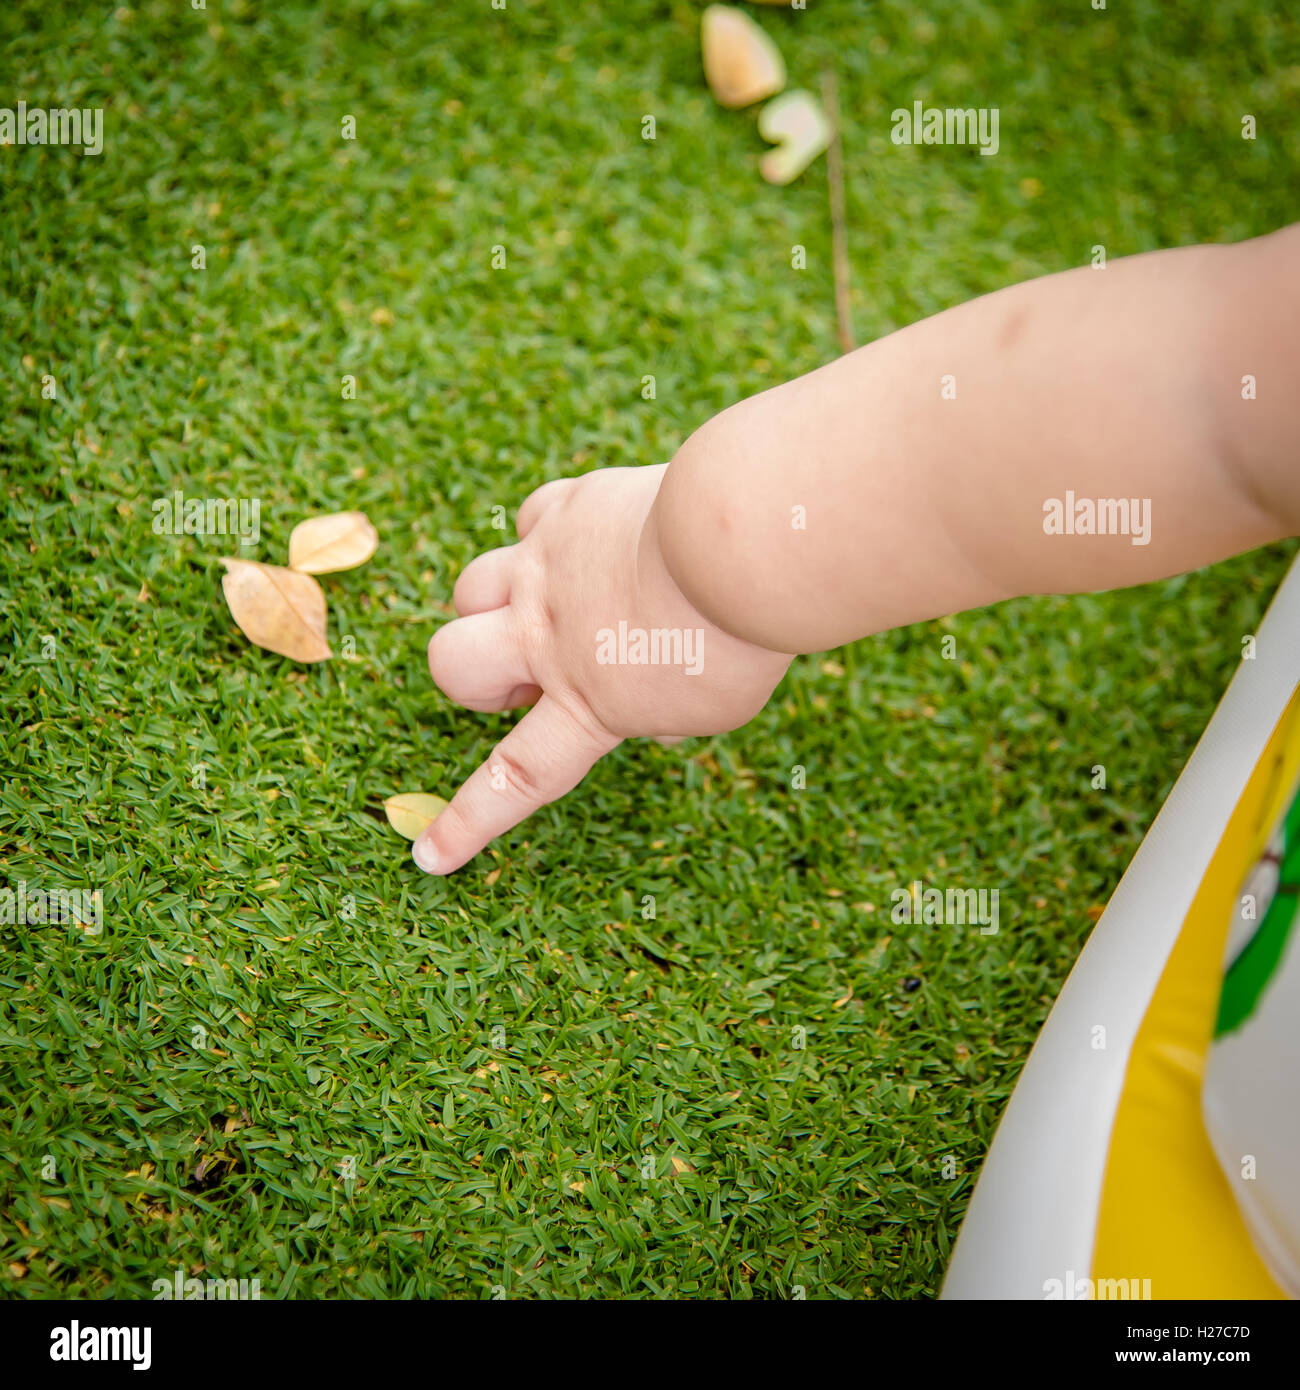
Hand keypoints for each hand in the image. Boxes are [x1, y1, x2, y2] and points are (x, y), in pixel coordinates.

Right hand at [415, 463, 792, 873]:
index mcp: (586, 706)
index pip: (515, 778)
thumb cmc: (738, 640)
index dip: (469, 823)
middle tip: (523, 676)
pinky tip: (594, 540)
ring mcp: (547, 568)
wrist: (742, 546)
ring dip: (495, 604)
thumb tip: (643, 708)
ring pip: (470, 587)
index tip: (430, 857)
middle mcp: (548, 638)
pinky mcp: (567, 510)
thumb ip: (660, 717)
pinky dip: (548, 538)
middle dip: (470, 678)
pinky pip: (527, 523)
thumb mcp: (710, 712)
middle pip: (452, 664)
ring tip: (556, 603)